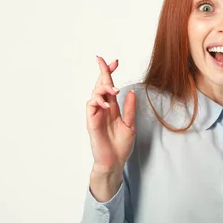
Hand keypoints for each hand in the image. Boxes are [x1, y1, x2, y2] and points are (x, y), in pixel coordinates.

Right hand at [86, 56, 135, 200]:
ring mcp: (96, 114)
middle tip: (111, 63)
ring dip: (103, 87)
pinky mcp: (91, 122)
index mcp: (113, 108)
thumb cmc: (121, 145)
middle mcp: (103, 109)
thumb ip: (129, 109)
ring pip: (95, 93)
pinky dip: (97, 101)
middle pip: (101, 85)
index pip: (110, 86)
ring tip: (113, 90)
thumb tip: (131, 92)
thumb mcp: (130, 125)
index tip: (115, 61)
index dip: (111, 73)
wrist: (114, 161)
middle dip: (104, 72)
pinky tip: (106, 103)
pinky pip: (90, 106)